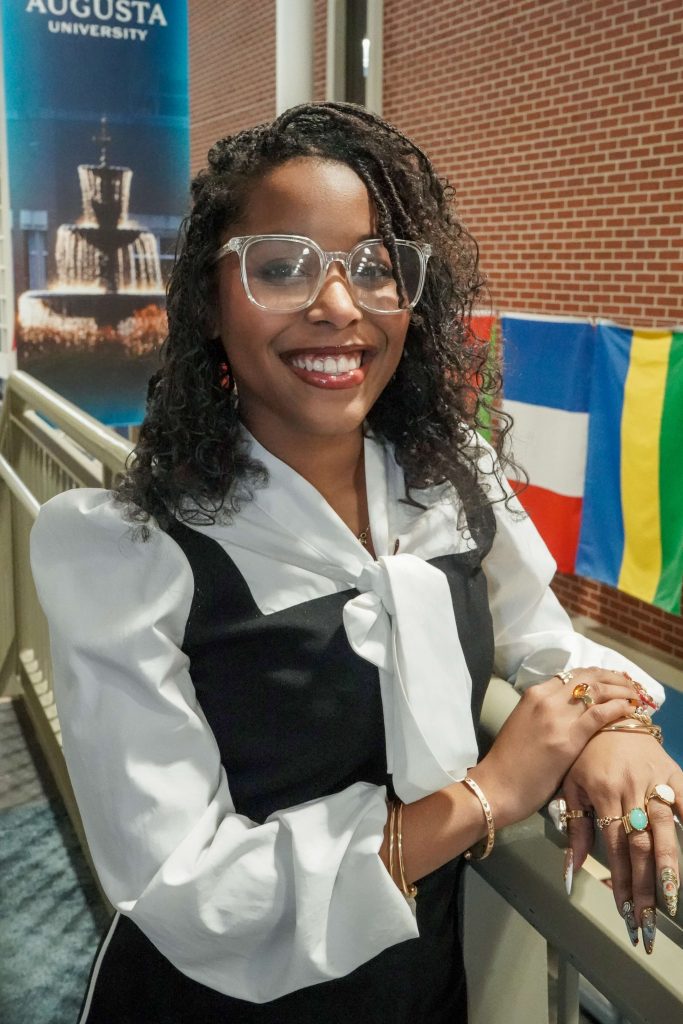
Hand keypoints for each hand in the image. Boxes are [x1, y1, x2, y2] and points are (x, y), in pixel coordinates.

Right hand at [472, 668, 636, 829]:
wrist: (496, 786)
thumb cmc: (509, 762)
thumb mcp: (525, 725)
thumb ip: (546, 714)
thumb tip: (572, 712)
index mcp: (534, 694)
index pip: (573, 674)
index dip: (598, 675)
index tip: (614, 681)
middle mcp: (546, 699)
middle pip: (588, 677)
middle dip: (614, 678)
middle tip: (630, 686)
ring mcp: (557, 717)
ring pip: (597, 690)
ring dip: (621, 689)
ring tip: (635, 696)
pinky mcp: (568, 738)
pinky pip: (600, 714)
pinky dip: (618, 707)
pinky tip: (628, 709)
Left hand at [562, 729, 682, 952]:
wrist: (604, 710)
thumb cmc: (584, 752)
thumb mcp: (571, 785)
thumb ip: (576, 827)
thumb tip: (572, 872)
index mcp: (602, 793)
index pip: (614, 847)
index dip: (621, 880)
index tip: (625, 911)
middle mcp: (629, 788)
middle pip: (640, 845)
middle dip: (644, 886)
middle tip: (649, 921)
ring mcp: (653, 779)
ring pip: (664, 828)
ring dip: (669, 867)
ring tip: (672, 899)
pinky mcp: (672, 770)